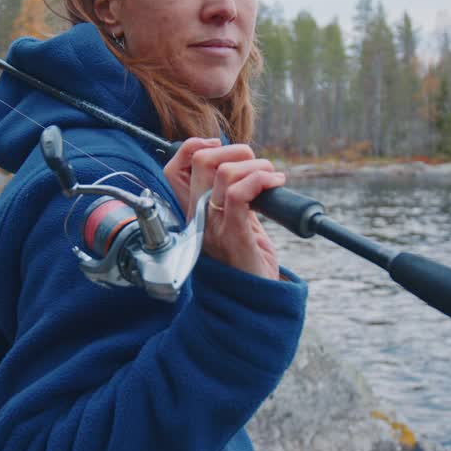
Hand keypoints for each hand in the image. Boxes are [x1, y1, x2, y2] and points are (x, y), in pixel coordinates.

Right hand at [163, 139, 285, 279]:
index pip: (174, 168)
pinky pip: (239, 195)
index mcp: (193, 212)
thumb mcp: (234, 222)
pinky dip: (261, 180)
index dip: (194, 147)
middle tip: (256, 165)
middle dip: (235, 150)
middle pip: (201, 161)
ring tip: (272, 178)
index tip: (221, 148)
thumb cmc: (247, 262)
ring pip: (225, 173)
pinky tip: (276, 184)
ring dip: (257, 166)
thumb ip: (232, 195)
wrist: (253, 303)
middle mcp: (198, 218)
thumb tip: (244, 163)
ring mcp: (214, 228)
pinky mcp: (234, 237)